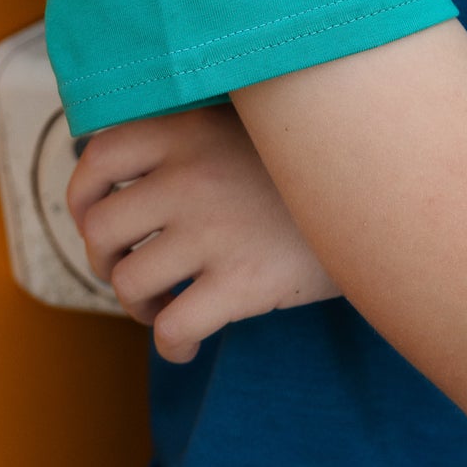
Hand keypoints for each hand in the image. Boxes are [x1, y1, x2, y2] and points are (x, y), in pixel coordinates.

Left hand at [68, 105, 339, 361]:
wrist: (383, 193)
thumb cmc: (311, 163)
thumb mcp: (250, 120)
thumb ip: (193, 130)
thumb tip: (119, 156)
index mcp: (188, 127)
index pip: (97, 156)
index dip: (82, 194)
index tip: (96, 216)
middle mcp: (191, 174)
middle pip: (101, 229)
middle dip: (104, 260)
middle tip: (130, 268)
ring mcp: (214, 230)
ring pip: (129, 284)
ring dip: (136, 306)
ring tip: (161, 305)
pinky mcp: (241, 283)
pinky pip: (172, 330)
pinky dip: (171, 346)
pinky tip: (188, 344)